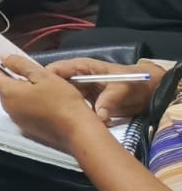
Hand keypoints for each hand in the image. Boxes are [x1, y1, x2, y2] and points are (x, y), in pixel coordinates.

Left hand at [0, 55, 100, 149]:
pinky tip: (47, 102)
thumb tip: (5, 57)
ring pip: (14, 99)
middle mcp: (9, 107)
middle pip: (3, 87)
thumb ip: (20, 64)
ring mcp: (18, 119)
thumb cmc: (63, 103)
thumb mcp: (43, 75)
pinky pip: (23, 110)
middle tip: (34, 74)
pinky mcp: (28, 128)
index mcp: (9, 92)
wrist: (78, 130)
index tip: (8, 60)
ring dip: (24, 91)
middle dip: (15, 79)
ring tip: (45, 88)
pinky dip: (31, 104)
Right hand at [46, 57, 167, 122]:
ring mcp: (81, 91)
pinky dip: (74, 116)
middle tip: (48, 111)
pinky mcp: (86, 103)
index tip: (43, 94)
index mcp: (82, 67)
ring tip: (57, 119)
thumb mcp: (122, 88)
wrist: (147, 93)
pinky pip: (75, 109)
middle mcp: (77, 78)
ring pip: (64, 99)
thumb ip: (109, 100)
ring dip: (63, 108)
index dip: (47, 80)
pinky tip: (70, 123)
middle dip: (52, 96)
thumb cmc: (134, 83)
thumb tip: (98, 116)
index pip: (57, 69)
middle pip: (56, 85)